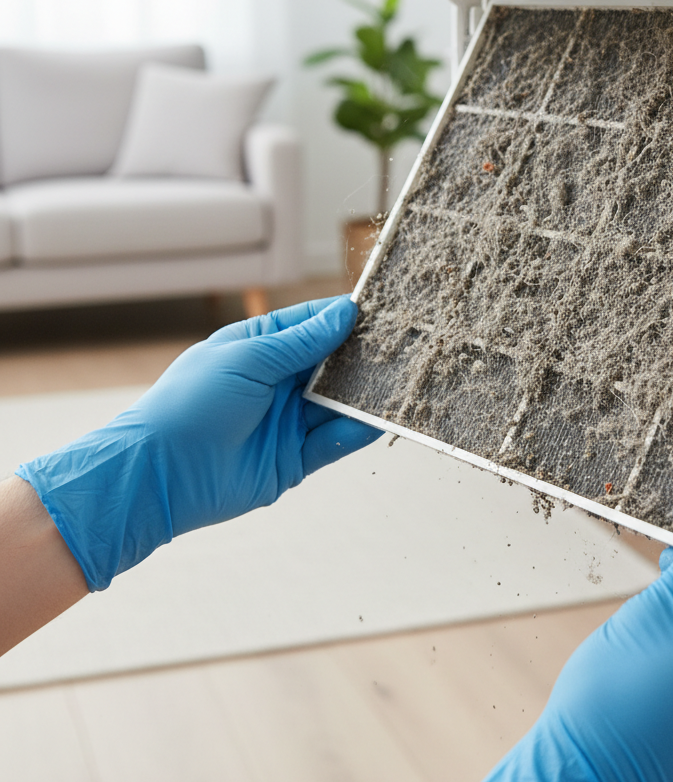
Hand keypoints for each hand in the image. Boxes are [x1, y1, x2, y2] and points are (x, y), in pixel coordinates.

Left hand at [17, 297, 379, 590]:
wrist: (161, 472)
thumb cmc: (191, 403)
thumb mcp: (248, 359)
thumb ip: (301, 341)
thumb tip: (344, 314)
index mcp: (259, 349)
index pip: (310, 324)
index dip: (343, 317)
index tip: (380, 309)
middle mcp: (276, 383)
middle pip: (331, 364)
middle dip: (363, 356)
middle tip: (402, 345)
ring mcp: (286, 421)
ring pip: (338, 403)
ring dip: (365, 394)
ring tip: (400, 381)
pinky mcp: (294, 459)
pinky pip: (334, 442)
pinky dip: (356, 431)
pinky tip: (378, 419)